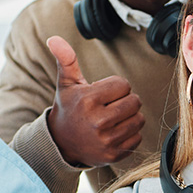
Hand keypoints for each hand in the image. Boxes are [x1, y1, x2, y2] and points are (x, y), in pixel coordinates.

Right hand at [46, 35, 143, 166]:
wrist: (62, 143)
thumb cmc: (69, 108)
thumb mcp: (66, 84)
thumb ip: (66, 60)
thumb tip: (54, 38)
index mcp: (88, 100)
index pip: (124, 85)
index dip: (115, 87)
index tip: (103, 93)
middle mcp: (98, 122)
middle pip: (135, 101)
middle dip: (125, 100)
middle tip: (110, 105)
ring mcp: (106, 140)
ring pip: (139, 119)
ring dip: (130, 116)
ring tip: (114, 118)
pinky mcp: (114, 154)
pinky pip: (138, 137)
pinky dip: (130, 134)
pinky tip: (115, 132)